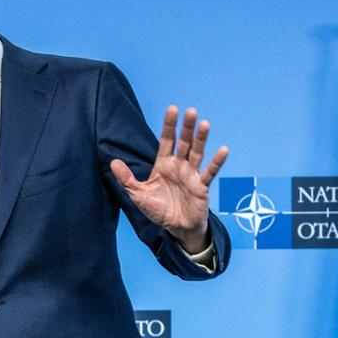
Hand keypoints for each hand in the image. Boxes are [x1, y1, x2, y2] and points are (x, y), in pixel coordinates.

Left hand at [111, 105, 227, 251]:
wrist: (176, 228)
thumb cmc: (159, 210)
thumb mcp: (138, 195)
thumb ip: (127, 179)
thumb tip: (113, 162)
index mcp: (163, 165)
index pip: (167, 141)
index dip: (169, 126)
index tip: (173, 109)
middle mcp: (179, 166)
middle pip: (184, 142)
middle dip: (186, 128)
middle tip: (191, 111)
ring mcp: (191, 175)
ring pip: (197, 153)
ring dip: (201, 139)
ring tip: (205, 124)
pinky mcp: (201, 186)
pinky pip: (209, 172)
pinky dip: (217, 161)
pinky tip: (223, 150)